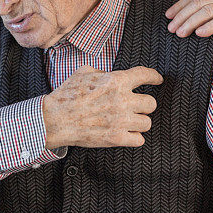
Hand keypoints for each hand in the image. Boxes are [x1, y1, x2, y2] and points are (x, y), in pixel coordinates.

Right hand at [43, 65, 162, 148]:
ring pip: (147, 123)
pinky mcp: (116, 138)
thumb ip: (102, 72)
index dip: (154, 77)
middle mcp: (122, 100)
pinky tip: (127, 134)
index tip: (157, 80)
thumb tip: (110, 75)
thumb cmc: (67, 96)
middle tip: (136, 106)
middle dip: (145, 105)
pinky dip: (134, 138)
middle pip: (151, 103)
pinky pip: (139, 140)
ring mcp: (120, 121)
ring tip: (130, 121)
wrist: (55, 120)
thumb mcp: (84, 72)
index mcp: (116, 81)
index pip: (145, 75)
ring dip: (139, 122)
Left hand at [166, 0, 212, 37]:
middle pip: (196, 4)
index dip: (180, 5)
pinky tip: (200, 33)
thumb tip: (206, 12)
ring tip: (179, 33)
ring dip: (190, 22)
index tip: (168, 14)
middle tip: (169, 28)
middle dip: (180, 16)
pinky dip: (210, 26)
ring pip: (205, 12)